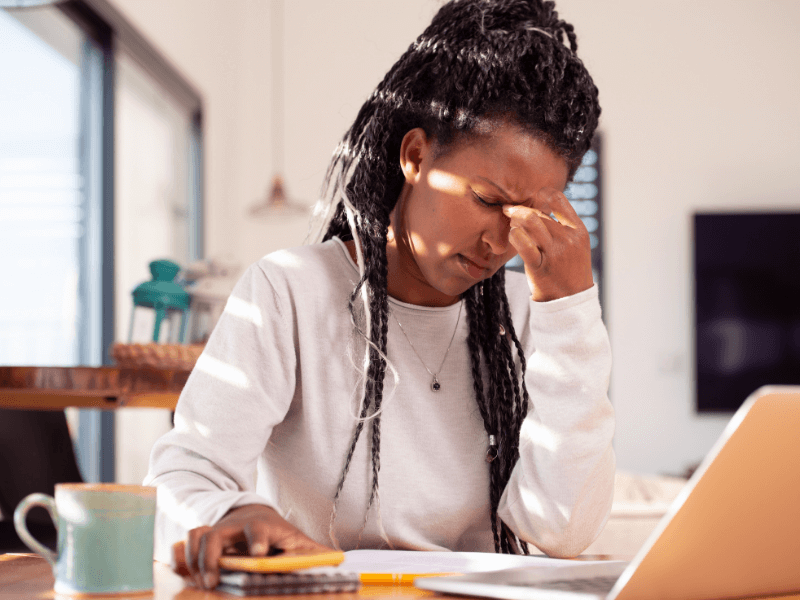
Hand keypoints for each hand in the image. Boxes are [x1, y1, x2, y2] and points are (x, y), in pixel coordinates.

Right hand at [172, 504, 333, 589]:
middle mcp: (236, 525)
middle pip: (216, 533)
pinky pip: (187, 543)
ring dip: (195, 561)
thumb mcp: (298, 542)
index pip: (259, 528)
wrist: (256, 516)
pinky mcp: (204, 539)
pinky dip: (183, 559)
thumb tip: (339, 561)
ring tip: (204, 584)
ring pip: (197, 536)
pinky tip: (188, 577)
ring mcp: (218, 530)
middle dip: (212, 557)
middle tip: (214, 582)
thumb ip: (314, 554)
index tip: (259, 554)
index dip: (258, 540)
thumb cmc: (279, 535)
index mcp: (263, 526)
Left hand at [503, 187, 592, 301]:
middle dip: (520, 210)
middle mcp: (568, 239)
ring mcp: (555, 252)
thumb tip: (539, 207)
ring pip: (530, 221)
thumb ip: (562, 226)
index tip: (531, 201)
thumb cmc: (569, 270)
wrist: (570, 301)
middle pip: (538, 213)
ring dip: (515, 218)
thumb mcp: (575, 245)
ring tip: (510, 222)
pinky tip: (512, 236)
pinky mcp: (540, 266)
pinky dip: (514, 235)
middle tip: (510, 212)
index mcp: (578, 230)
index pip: (558, 199)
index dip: (541, 195)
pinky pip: (522, 242)